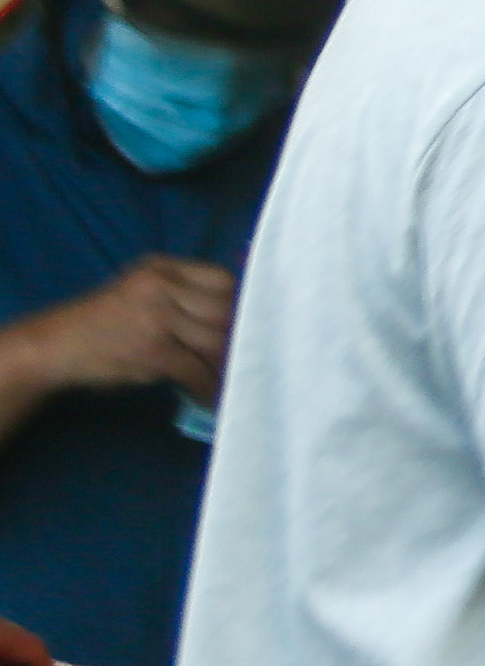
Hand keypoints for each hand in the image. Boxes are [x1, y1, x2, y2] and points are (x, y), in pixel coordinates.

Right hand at [3, 257, 234, 401]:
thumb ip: (182, 295)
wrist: (56, 345)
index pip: (222, 280)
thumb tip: (237, 316)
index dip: (240, 304)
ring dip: (225, 365)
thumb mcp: (141, 291)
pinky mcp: (152, 350)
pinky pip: (196, 370)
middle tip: (241, 356)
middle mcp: (161, 287)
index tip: (246, 325)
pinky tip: (208, 396)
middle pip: (224, 310)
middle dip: (237, 337)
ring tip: (228, 379)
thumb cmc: (105, 321)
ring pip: (215, 340)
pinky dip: (206, 387)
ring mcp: (156, 318)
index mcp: (161, 268)